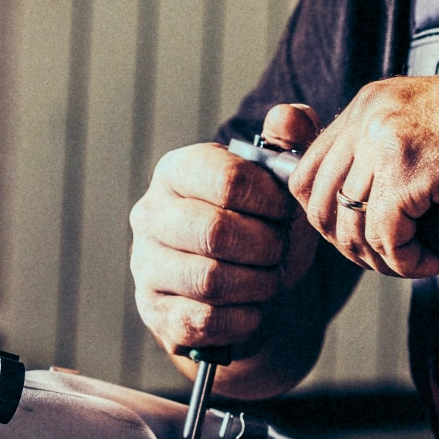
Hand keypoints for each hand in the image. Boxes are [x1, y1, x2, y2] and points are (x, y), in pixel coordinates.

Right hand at [132, 105, 321, 355]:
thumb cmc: (261, 221)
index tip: (285, 212)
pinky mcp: (154, 312)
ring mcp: (146, 267)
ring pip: (209, 280)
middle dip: (264, 247)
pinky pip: (203, 321)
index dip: (270, 200)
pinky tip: (253, 308)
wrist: (241, 283)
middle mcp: (150, 216)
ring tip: (270, 279)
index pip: (227, 180)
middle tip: (280, 251)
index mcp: (177, 171)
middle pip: (215, 232)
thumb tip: (289, 118)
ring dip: (257, 284)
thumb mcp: (280, 178)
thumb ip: (292, 140)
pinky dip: (241, 318)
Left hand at [289, 73, 438, 276]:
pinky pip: (386, 237)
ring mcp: (384, 140)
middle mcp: (368, 116)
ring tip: (420, 260)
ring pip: (351, 226)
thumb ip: (383, 158)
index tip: (363, 237)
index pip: (307, 175)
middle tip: (393, 256)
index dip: (328, 218)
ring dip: (383, 258)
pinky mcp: (409, 169)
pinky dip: (409, 261)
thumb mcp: (426, 134)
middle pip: (320, 204)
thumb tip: (348, 213)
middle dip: (351, 245)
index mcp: (367, 105)